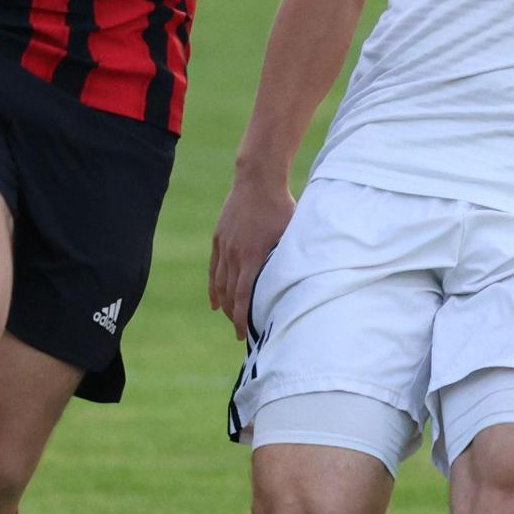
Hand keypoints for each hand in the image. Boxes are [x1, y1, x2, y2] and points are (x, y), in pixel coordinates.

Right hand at [208, 174, 296, 340]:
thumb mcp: (290, 234)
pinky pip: (214, 269)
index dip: (241, 317)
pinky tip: (215, 301)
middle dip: (234, 316)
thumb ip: (289, 259)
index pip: (243, 296)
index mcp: (252, 256)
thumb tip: (299, 281)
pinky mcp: (219, 238)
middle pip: (229, 294)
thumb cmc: (280, 206)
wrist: (257, 179)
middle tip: (241, 333)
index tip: (244, 334)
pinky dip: (214, 287)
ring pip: (220, 283)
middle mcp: (234, 254)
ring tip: (230, 319)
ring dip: (224, 304)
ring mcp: (224, 246)